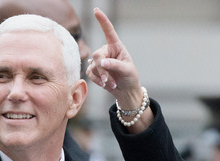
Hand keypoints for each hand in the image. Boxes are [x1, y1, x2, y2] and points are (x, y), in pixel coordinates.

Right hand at [86, 8, 152, 130]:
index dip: (102, 21)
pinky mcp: (94, 70)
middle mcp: (106, 51)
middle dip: (102, 68)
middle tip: (109, 79)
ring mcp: (99, 61)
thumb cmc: (129, 77)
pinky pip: (90, 73)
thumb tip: (102, 63)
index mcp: (116, 46)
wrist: (126, 90)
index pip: (109, 31)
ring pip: (93, 66)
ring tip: (111, 83)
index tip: (96, 10)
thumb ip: (115, 65)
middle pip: (97, 55)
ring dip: (102, 77)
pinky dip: (97, 80)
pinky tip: (105, 84)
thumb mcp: (127, 70)